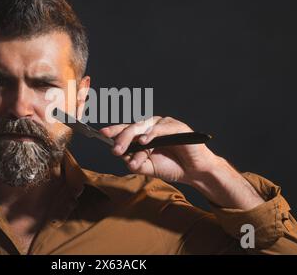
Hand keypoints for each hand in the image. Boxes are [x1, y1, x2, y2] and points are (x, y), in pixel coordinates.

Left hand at [101, 116, 263, 209]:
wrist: (195, 172)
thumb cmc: (172, 166)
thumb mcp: (148, 167)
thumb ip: (135, 162)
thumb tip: (121, 157)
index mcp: (145, 134)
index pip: (127, 130)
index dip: (114, 131)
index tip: (102, 134)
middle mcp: (153, 126)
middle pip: (133, 127)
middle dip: (121, 138)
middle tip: (114, 150)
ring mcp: (165, 125)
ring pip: (144, 128)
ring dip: (133, 140)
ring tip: (124, 151)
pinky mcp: (178, 127)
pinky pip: (162, 128)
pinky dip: (152, 134)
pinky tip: (144, 141)